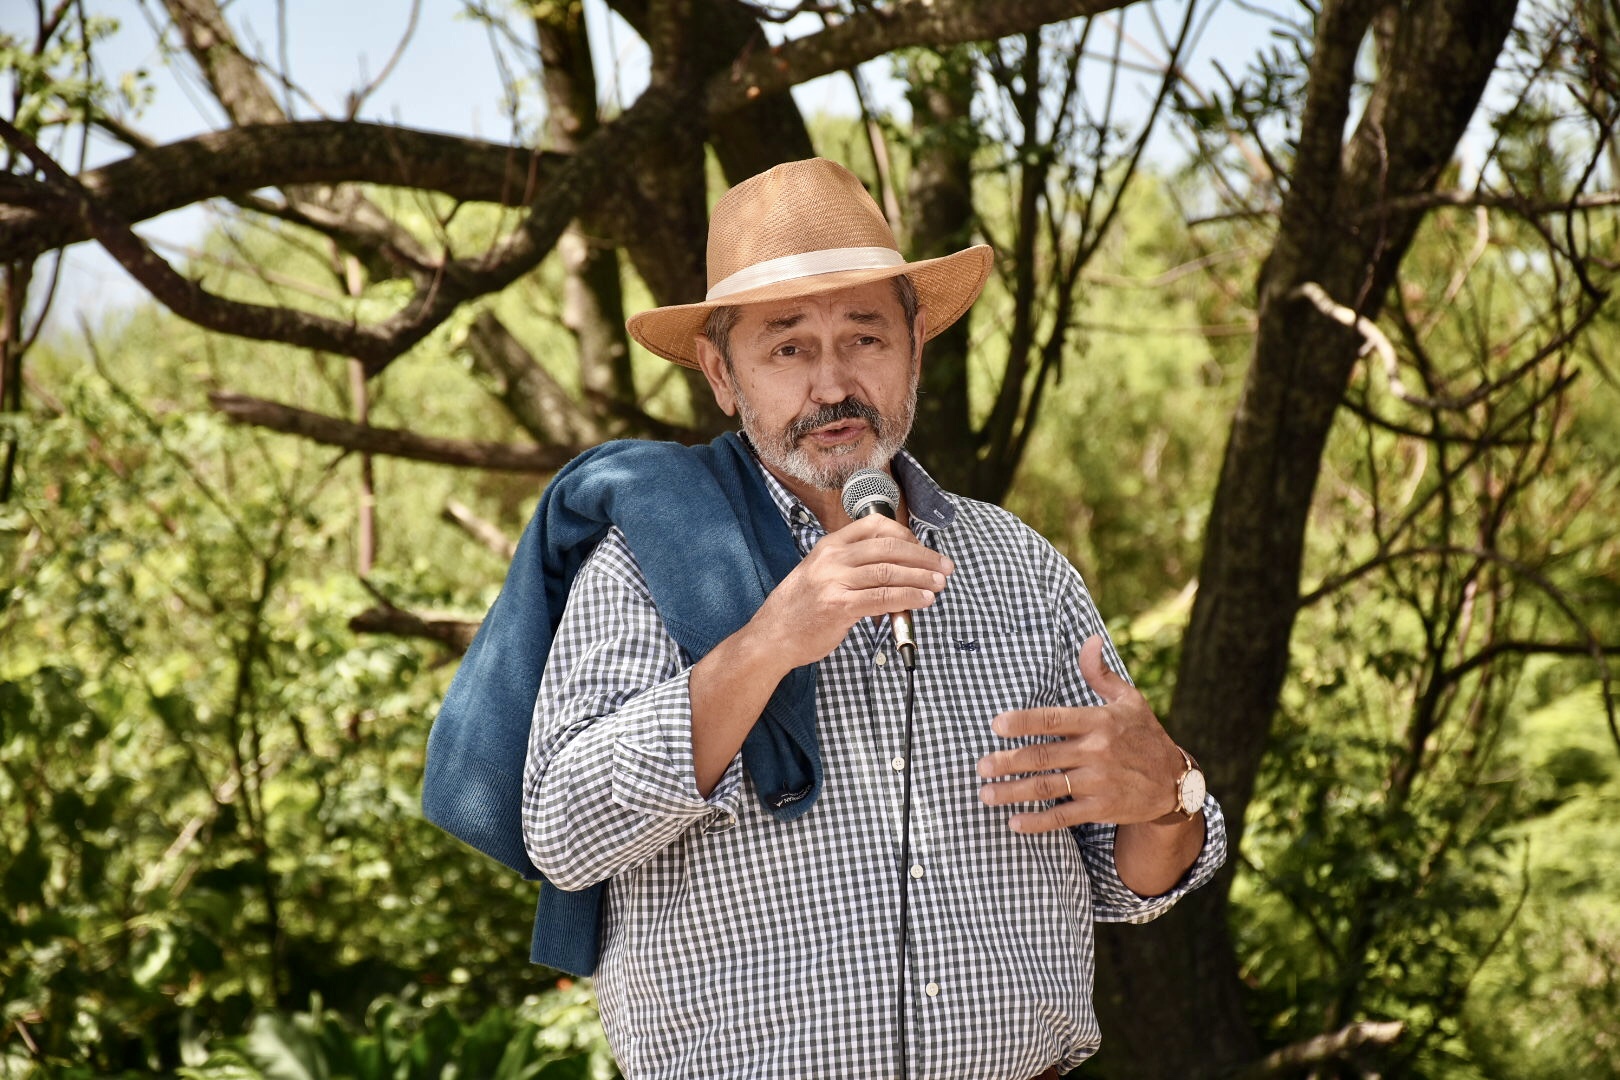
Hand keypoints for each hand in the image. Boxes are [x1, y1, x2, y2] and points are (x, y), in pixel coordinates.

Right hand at [744, 513, 952, 671]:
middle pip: (889, 547)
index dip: (906, 535)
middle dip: (923, 557)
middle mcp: (832, 558)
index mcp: (829, 545)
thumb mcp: (821, 573)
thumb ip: (853, 566)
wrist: (772, 637)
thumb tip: (898, 568)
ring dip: (921, 578)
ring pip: (890, 571)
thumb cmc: (801, 608)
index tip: (923, 549)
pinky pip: (884, 597)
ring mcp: (834, 581)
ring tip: (940, 584)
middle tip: (945, 567)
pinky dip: (909, 598)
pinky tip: (923, 601)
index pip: (875, 526)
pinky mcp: (839, 606)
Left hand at [976, 635, 1183, 833]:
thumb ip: (1100, 674)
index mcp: (1099, 721)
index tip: (996, 725)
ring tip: (986, 794)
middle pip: (1043, 756)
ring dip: (1013, 792)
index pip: (1054, 719)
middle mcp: (1097, 751)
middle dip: (1007, 762)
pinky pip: (1063, 816)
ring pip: (1047, 787)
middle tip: (981, 767)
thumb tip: (1089, 641)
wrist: (1175, 782)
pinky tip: (1014, 823)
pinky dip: (1037, 822)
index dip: (1023, 721)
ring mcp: (1098, 782)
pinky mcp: (1100, 808)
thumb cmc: (1145, 735)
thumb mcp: (1129, 700)